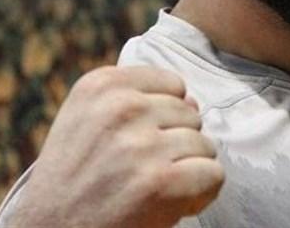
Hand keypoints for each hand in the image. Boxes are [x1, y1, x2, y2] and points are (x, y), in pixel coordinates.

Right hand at [11, 66, 223, 227]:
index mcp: (102, 85)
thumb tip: (193, 101)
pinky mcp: (159, 182)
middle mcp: (121, 108)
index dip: (163, 118)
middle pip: (191, 114)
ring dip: (186, 171)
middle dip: (175, 145)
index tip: (135, 142)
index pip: (173, 85)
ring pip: (205, 145)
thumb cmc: (76, 179)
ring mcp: (141, 145)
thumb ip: (141, 102)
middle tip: (137, 172)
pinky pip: (213, 174)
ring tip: (147, 188)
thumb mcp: (89, 122)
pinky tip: (169, 204)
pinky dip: (201, 194)